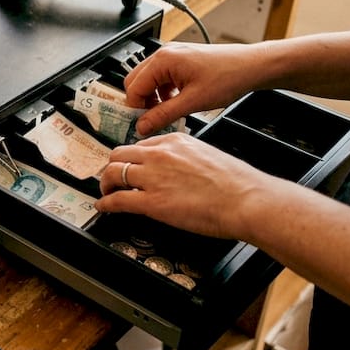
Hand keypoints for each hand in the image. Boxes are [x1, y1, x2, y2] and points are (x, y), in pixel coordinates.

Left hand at [97, 132, 282, 240]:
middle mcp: (159, 155)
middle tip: (113, 178)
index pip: (141, 145)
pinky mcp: (151, 202)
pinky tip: (103, 207)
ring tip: (106, 192)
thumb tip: (179, 169)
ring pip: (113, 173)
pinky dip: (105, 203)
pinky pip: (117, 200)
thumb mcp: (208, 156)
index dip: (131, 157)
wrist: (246, 199)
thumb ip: (187, 158)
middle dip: (113, 167)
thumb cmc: (237, 183)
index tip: (129, 164)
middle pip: (119, 155)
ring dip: (106, 184)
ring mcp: (153, 177)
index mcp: (175, 142)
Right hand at [123, 41, 268, 135]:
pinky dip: (163, 92)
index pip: (133, 88)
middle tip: (150, 121)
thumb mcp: (192, 102)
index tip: (141, 125)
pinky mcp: (181, 60)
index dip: (135, 109)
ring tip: (167, 113)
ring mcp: (172, 55)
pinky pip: (162, 77)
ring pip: (148, 80)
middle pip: (136, 81)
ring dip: (152, 98)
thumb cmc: (228, 76)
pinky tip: (176, 103)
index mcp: (163, 60)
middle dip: (141, 103)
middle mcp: (164, 54)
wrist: (252, 67)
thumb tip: (143, 126)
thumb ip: (163, 115)